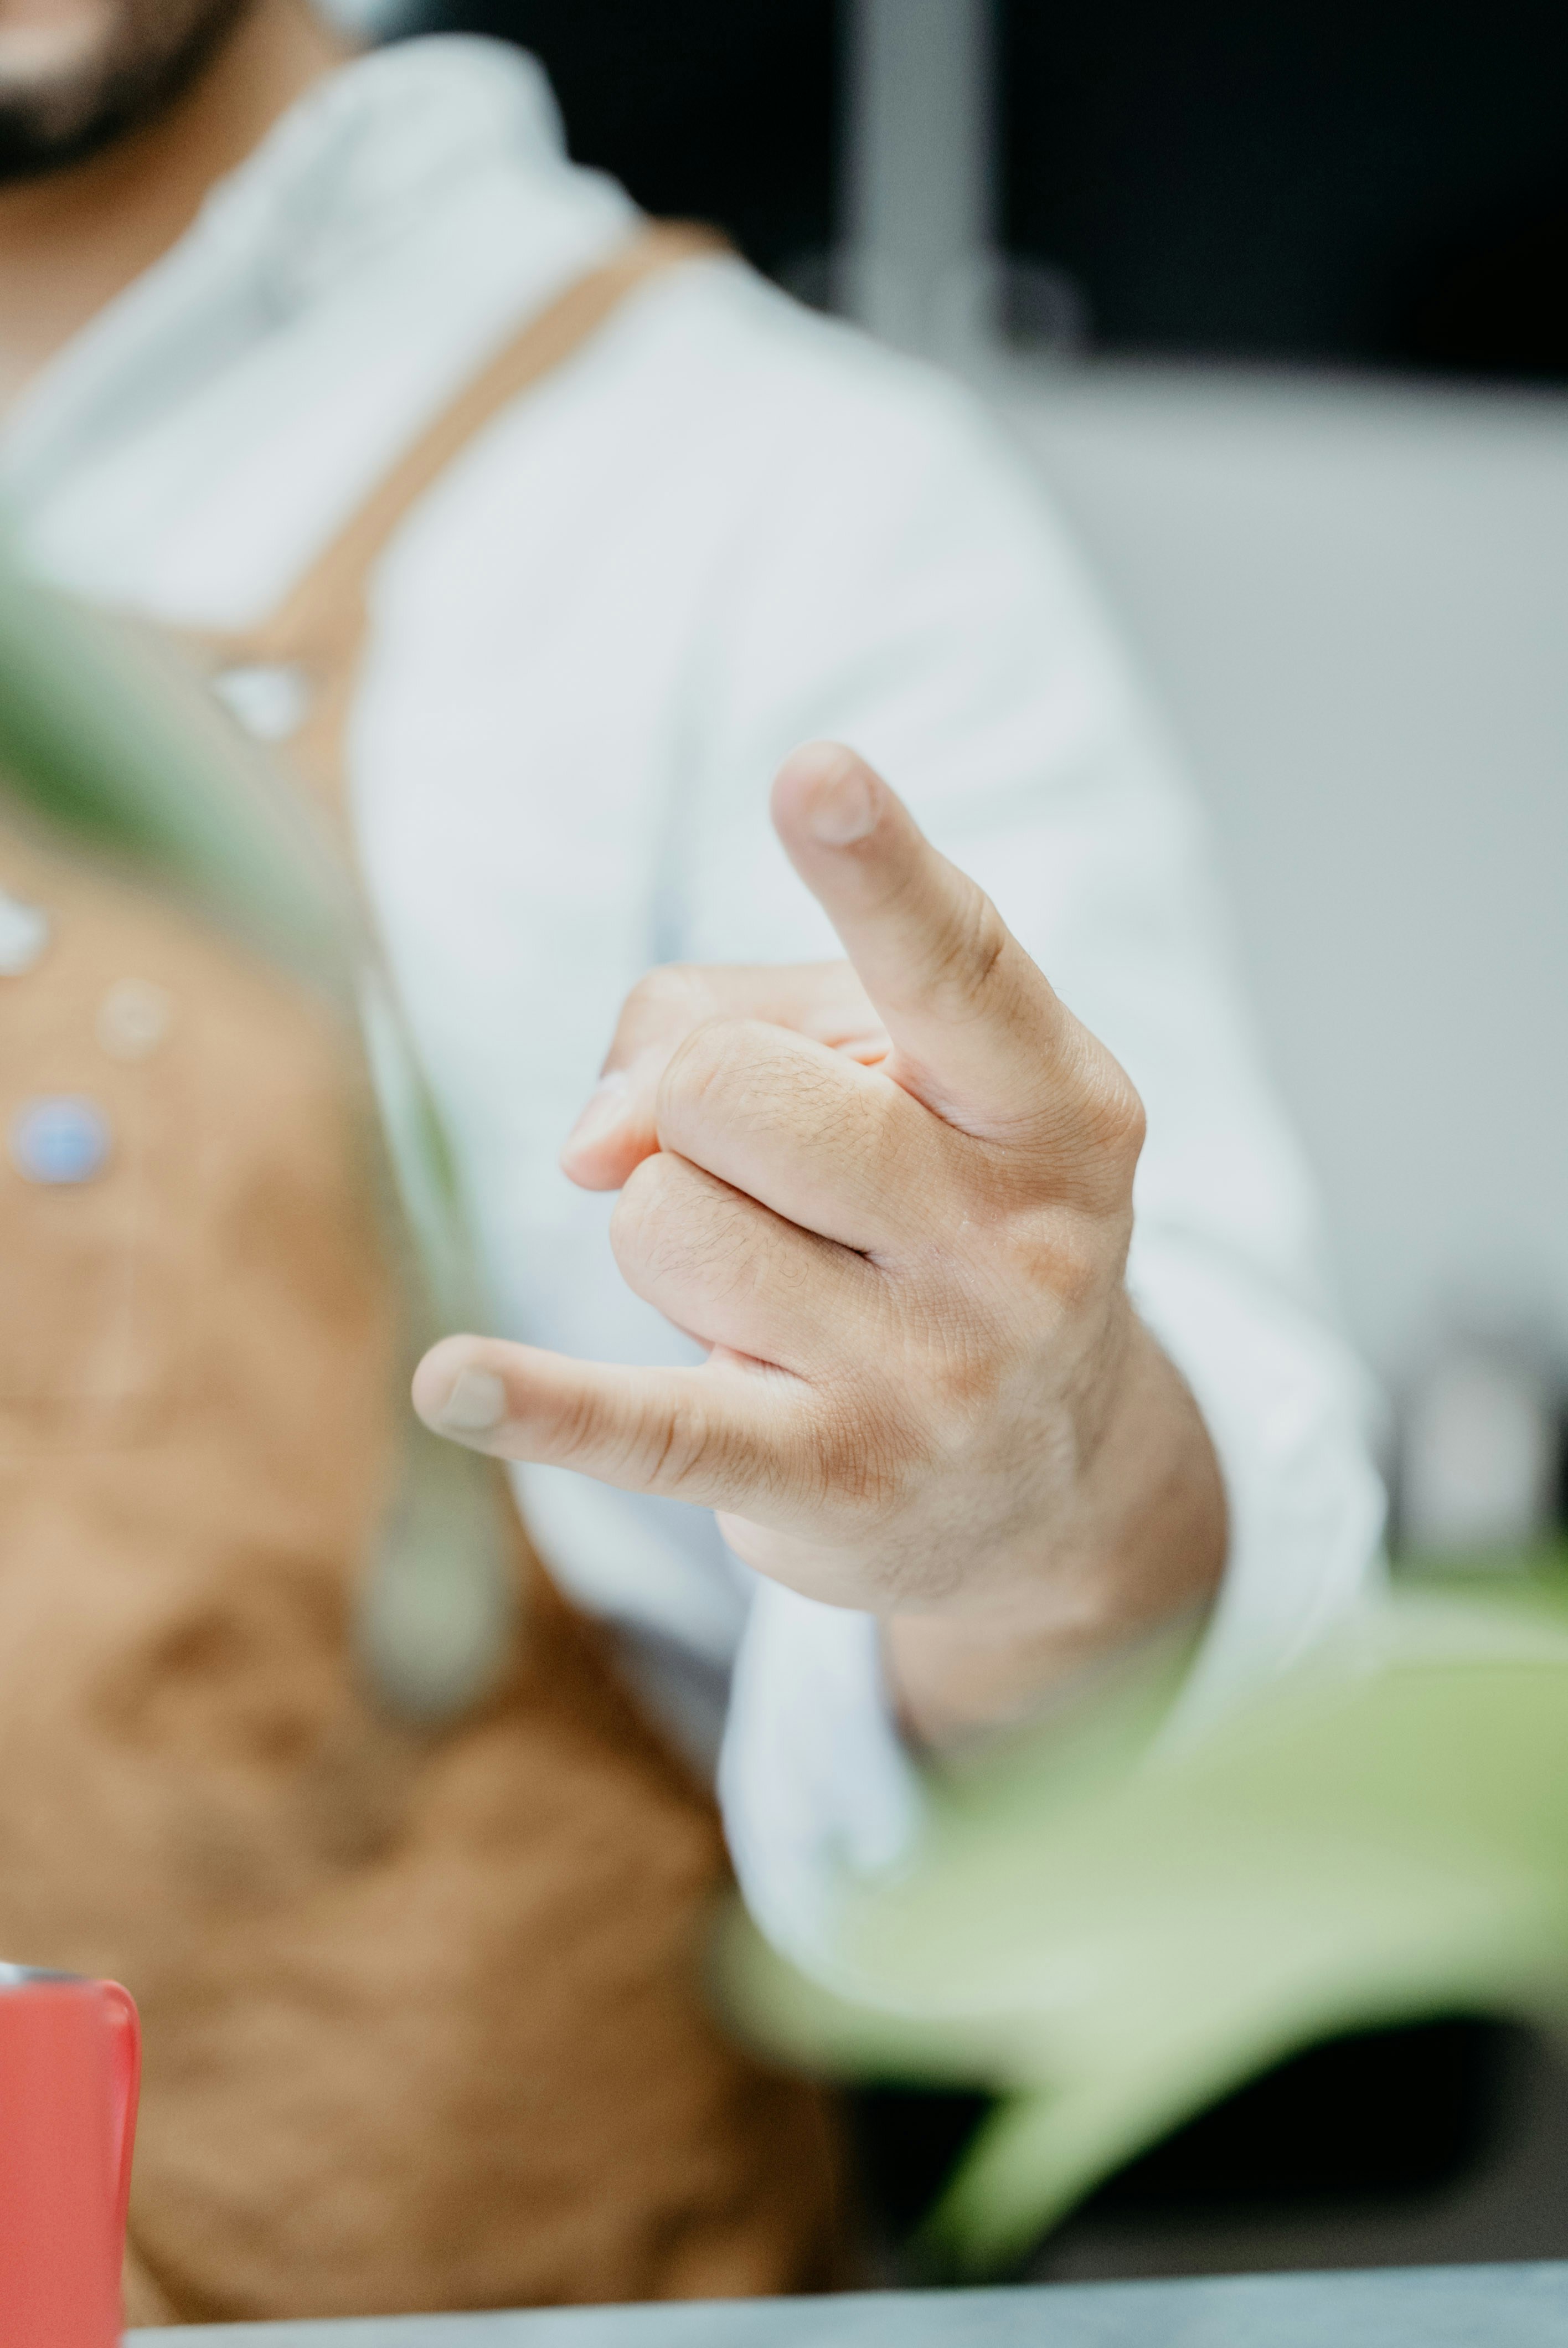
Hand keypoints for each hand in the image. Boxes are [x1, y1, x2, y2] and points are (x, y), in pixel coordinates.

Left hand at [414, 744, 1224, 1743]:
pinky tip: (448, 1385)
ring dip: (673, 1237)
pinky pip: (650, 1427)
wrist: (1044, 1476)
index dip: (875, 869)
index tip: (811, 773)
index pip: (954, 965)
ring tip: (776, 1290)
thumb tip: (595, 1146)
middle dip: (700, 1112)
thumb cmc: (933, 1217)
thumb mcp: (878, 1082)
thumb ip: (721, 1028)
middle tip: (783, 1180)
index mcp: (1055, 1106)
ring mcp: (935, 1374)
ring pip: (662, 1221)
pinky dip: (539, 1405)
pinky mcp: (835, 1482)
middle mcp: (1017, 1241)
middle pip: (725, 1089)